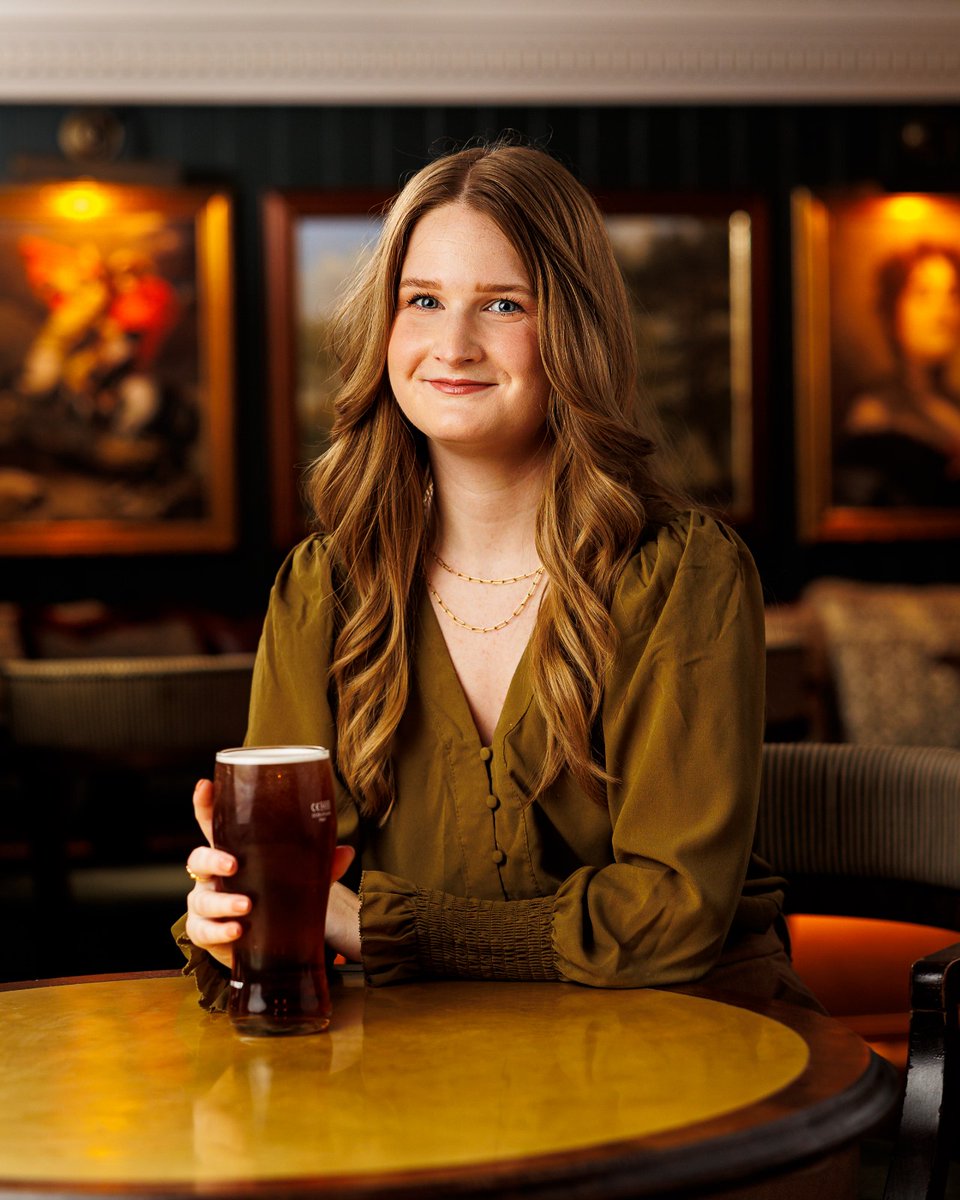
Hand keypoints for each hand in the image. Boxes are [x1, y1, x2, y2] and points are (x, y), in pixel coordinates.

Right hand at [185, 779, 359, 967]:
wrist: (267, 943)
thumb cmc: (275, 898)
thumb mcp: (296, 878)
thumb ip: (318, 865)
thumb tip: (347, 851)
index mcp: (233, 852)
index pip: (213, 824)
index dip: (205, 804)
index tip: (205, 785)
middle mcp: (213, 876)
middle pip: (198, 858)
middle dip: (212, 859)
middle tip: (233, 864)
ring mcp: (205, 903)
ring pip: (201, 899)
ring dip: (222, 902)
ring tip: (245, 906)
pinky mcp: (205, 932)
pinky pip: (202, 931)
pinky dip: (219, 931)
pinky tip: (237, 931)